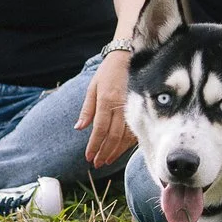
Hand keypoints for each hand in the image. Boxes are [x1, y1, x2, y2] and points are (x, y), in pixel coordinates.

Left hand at [74, 49, 135, 168]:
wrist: (129, 57)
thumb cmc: (108, 72)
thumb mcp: (92, 87)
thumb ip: (87, 109)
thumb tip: (79, 127)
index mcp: (106, 100)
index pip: (100, 129)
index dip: (94, 145)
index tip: (88, 157)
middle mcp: (121, 106)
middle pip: (113, 136)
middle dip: (104, 152)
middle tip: (97, 163)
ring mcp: (133, 108)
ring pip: (126, 137)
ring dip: (116, 152)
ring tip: (107, 161)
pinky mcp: (141, 110)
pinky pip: (135, 131)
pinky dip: (128, 144)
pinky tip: (121, 151)